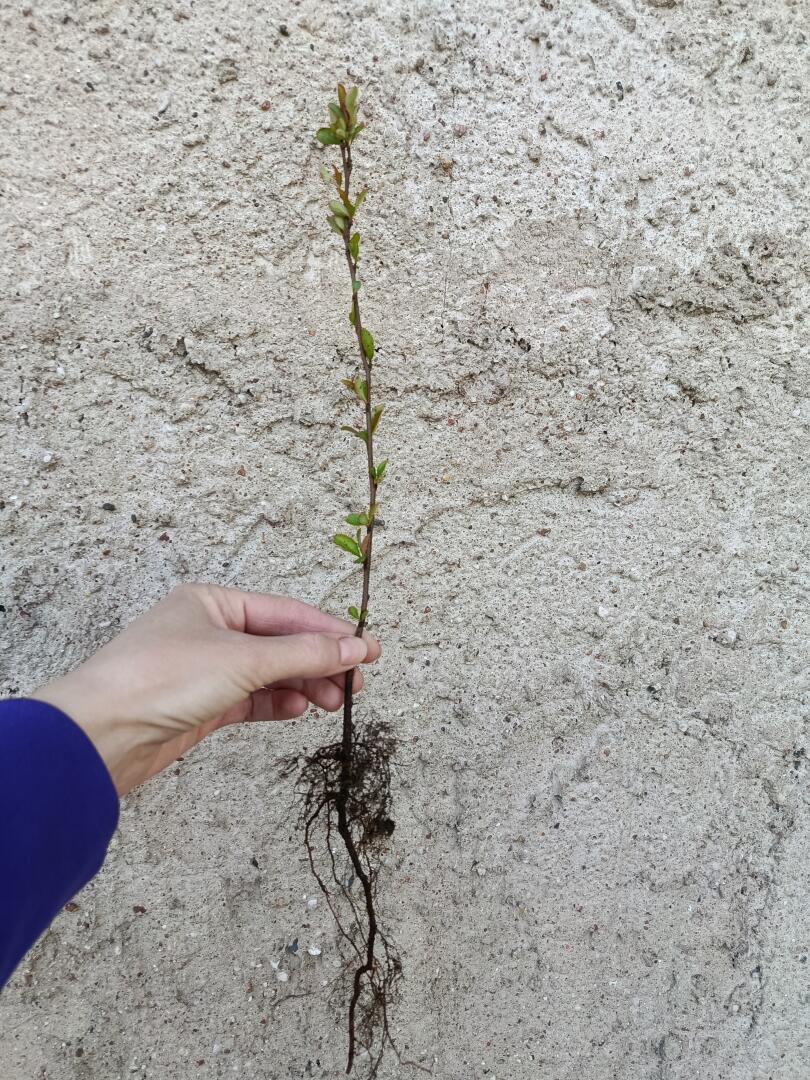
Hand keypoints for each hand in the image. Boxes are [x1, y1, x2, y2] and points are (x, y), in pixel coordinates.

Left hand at [31, 583, 379, 795]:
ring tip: (333, 701)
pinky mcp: (199, 707)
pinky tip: (297, 709)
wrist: (100, 736)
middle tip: (356, 685)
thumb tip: (356, 648)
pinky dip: (276, 704)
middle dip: (319, 662)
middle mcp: (208, 631)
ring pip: (267, 674)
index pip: (286, 613)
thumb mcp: (244, 659)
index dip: (330, 632)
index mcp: (212, 602)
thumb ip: (305, 654)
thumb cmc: (159, 679)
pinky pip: (250, 700)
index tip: (369, 650)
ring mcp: (203, 670)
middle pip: (279, 643)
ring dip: (302, 685)